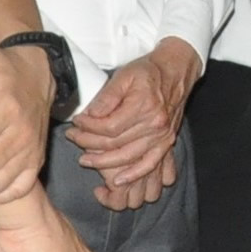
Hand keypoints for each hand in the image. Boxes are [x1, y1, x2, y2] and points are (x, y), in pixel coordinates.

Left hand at [64, 38, 200, 203]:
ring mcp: (163, 136)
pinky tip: (118, 181)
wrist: (177, 71)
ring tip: (85, 160)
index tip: (77, 122)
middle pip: (116, 144)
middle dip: (89, 144)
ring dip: (104, 163)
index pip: (109, 127)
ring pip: (129, 158)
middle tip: (73, 138)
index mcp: (144, 106)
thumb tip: (90, 115)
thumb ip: (107, 96)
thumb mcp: (124, 75)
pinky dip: (134, 175)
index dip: (88, 127)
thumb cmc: (148, 71)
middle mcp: (155, 124)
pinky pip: (151, 165)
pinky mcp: (167, 142)